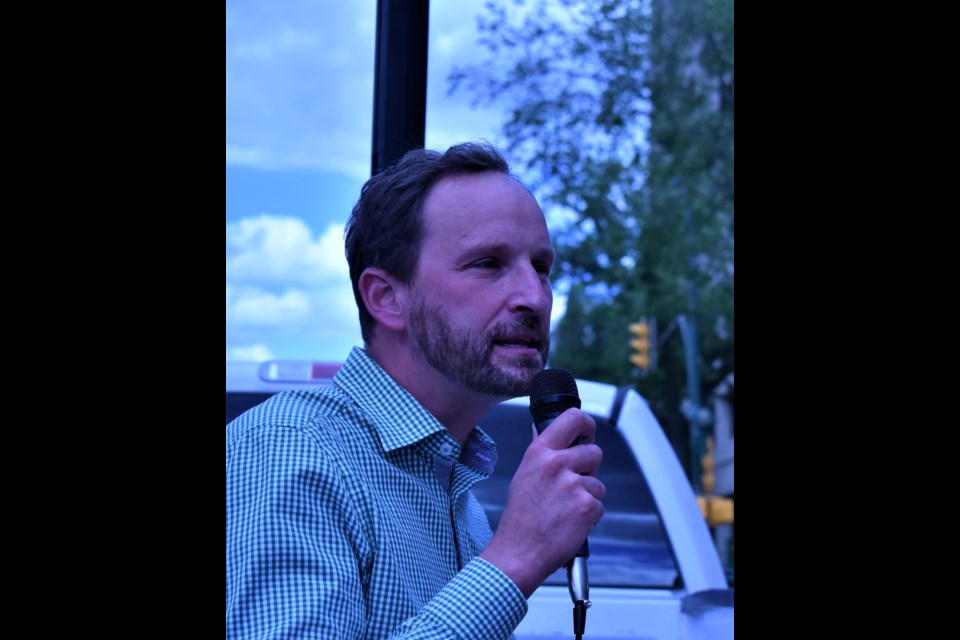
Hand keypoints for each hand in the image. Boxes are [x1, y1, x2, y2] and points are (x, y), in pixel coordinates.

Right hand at [479, 408, 604, 597]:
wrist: (519, 553)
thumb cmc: (520, 518)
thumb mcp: (524, 475)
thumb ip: (540, 452)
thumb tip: (541, 428)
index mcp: (539, 453)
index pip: (573, 418)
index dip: (587, 425)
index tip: (587, 434)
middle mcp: (556, 464)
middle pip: (594, 452)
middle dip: (589, 470)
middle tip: (570, 487)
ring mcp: (573, 485)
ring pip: (598, 483)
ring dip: (587, 497)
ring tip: (564, 510)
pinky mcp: (586, 506)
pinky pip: (599, 505)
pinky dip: (589, 517)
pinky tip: (570, 522)